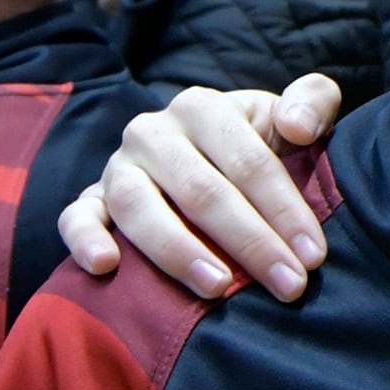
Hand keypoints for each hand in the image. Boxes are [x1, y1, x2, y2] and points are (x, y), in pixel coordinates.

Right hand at [56, 74, 344, 300]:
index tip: (313, 257)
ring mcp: (118, 168)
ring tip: (218, 288)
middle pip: (201, 191)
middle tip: (288, 286)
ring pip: (138, 207)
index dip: (285, 210)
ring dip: (177, 251)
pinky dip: (84, 239)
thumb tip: (297, 126)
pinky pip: (76, 216)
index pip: (249, 162)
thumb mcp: (291, 118)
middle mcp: (153, 132)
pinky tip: (105, 267)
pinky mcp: (91, 199)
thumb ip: (313, 101)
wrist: (207, 159)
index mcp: (203, 108)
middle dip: (250, 243)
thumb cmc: (259, 145)